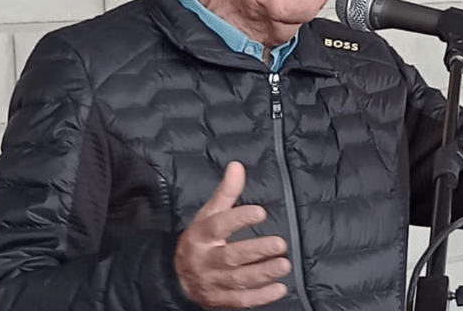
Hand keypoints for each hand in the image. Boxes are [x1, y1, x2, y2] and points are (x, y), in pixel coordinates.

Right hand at [174, 161, 290, 308]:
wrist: (178, 277)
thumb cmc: (201, 238)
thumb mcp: (208, 214)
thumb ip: (226, 192)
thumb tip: (237, 165)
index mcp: (200, 236)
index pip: (218, 226)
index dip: (239, 219)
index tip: (261, 211)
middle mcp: (205, 260)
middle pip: (231, 257)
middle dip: (256, 251)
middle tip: (281, 244)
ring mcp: (212, 283)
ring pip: (238, 280)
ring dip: (263, 273)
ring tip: (285, 264)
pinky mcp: (220, 300)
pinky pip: (241, 301)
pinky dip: (261, 297)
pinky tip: (280, 288)